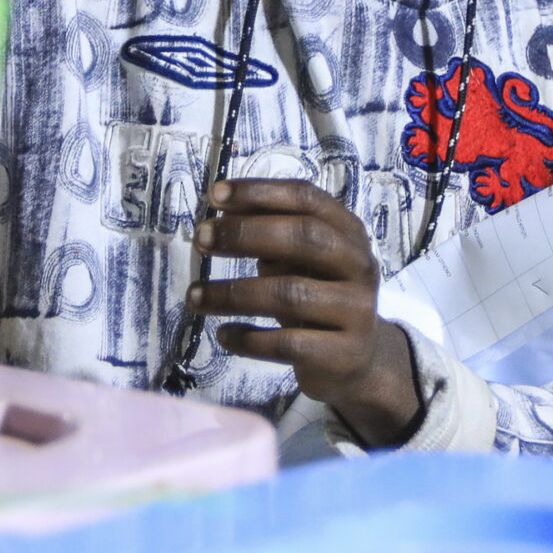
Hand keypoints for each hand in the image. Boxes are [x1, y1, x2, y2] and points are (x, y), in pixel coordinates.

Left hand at [186, 178, 421, 446]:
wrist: (356, 360)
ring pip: (290, 295)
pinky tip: (224, 335)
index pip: (306, 199)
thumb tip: (219, 218)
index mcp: (348, 232)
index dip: (260, 193)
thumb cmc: (316, 297)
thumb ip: (268, 236)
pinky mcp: (343, 354)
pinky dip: (248, 338)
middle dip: (246, 234)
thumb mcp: (297, 261)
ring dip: (233, 294)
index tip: (214, 195)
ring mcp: (356, 311)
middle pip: (305, 238)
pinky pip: (288, 344)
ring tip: (194, 297)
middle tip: (201, 239)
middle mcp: (359, 265)